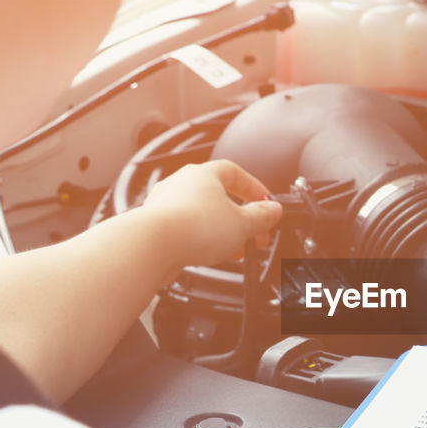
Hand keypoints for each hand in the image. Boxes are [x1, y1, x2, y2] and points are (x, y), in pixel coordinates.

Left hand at [138, 160, 281, 268]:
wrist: (153, 245)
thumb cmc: (192, 226)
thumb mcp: (242, 223)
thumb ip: (261, 216)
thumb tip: (273, 210)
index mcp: (203, 174)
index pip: (235, 172)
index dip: (254, 188)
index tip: (265, 203)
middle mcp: (182, 184)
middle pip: (219, 196)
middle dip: (240, 217)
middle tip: (255, 233)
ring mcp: (166, 204)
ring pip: (202, 215)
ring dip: (222, 231)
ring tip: (235, 249)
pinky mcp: (157, 226)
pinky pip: (186, 229)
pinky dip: (202, 240)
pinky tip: (211, 255)